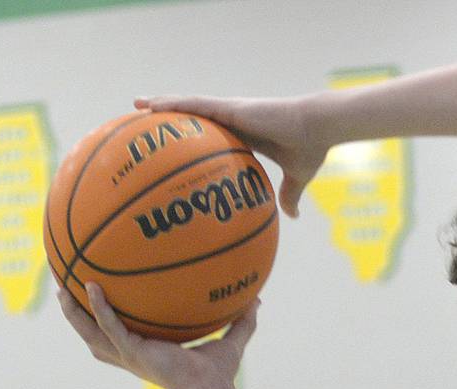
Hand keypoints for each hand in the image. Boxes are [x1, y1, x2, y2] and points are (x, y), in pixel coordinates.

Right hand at [59, 283, 255, 388]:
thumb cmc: (220, 375)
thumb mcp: (231, 342)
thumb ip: (242, 321)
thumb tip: (258, 300)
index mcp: (145, 353)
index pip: (116, 336)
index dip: (102, 320)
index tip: (96, 300)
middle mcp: (131, 356)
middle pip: (92, 334)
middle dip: (76, 314)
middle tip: (64, 288)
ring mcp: (129, 355)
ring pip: (90, 332)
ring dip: (74, 312)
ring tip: (62, 287)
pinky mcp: (134, 353)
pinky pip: (110, 326)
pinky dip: (100, 308)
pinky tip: (93, 288)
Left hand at [132, 94, 327, 216]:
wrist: (319, 127)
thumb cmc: (311, 148)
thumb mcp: (298, 176)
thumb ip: (289, 194)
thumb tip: (293, 216)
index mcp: (246, 133)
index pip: (212, 134)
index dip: (195, 137)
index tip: (177, 143)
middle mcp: (234, 119)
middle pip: (195, 117)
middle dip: (171, 118)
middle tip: (145, 120)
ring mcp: (230, 111)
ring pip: (190, 106)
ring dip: (164, 105)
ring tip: (138, 105)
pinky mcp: (231, 107)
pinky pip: (195, 105)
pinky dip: (173, 104)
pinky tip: (153, 106)